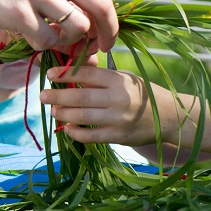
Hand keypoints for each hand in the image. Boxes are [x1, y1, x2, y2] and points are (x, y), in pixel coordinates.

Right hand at [0, 0, 118, 52]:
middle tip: (104, 49)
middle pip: (101, 7)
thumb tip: (80, 2)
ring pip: (78, 26)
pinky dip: (44, 45)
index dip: (105, 14)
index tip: (100, 29)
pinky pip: (48, 39)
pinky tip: (30, 38)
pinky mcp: (18, 12)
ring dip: (71, 40)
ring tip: (55, 39)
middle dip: (107, 33)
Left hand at [40, 65, 165, 145]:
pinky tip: (67, 127)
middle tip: (42, 95)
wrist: (168, 116)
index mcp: (119, 81)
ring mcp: (118, 119)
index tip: (50, 75)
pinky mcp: (118, 136)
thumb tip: (72, 75)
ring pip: (81, 116)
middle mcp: (118, 99)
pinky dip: (75, 132)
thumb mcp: (126, 79)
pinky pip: (90, 136)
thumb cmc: (143, 94)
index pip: (87, 75)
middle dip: (57, 95)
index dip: (65, 74)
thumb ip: (102, 78)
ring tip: (53, 110)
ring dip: (63, 113)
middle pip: (79, 96)